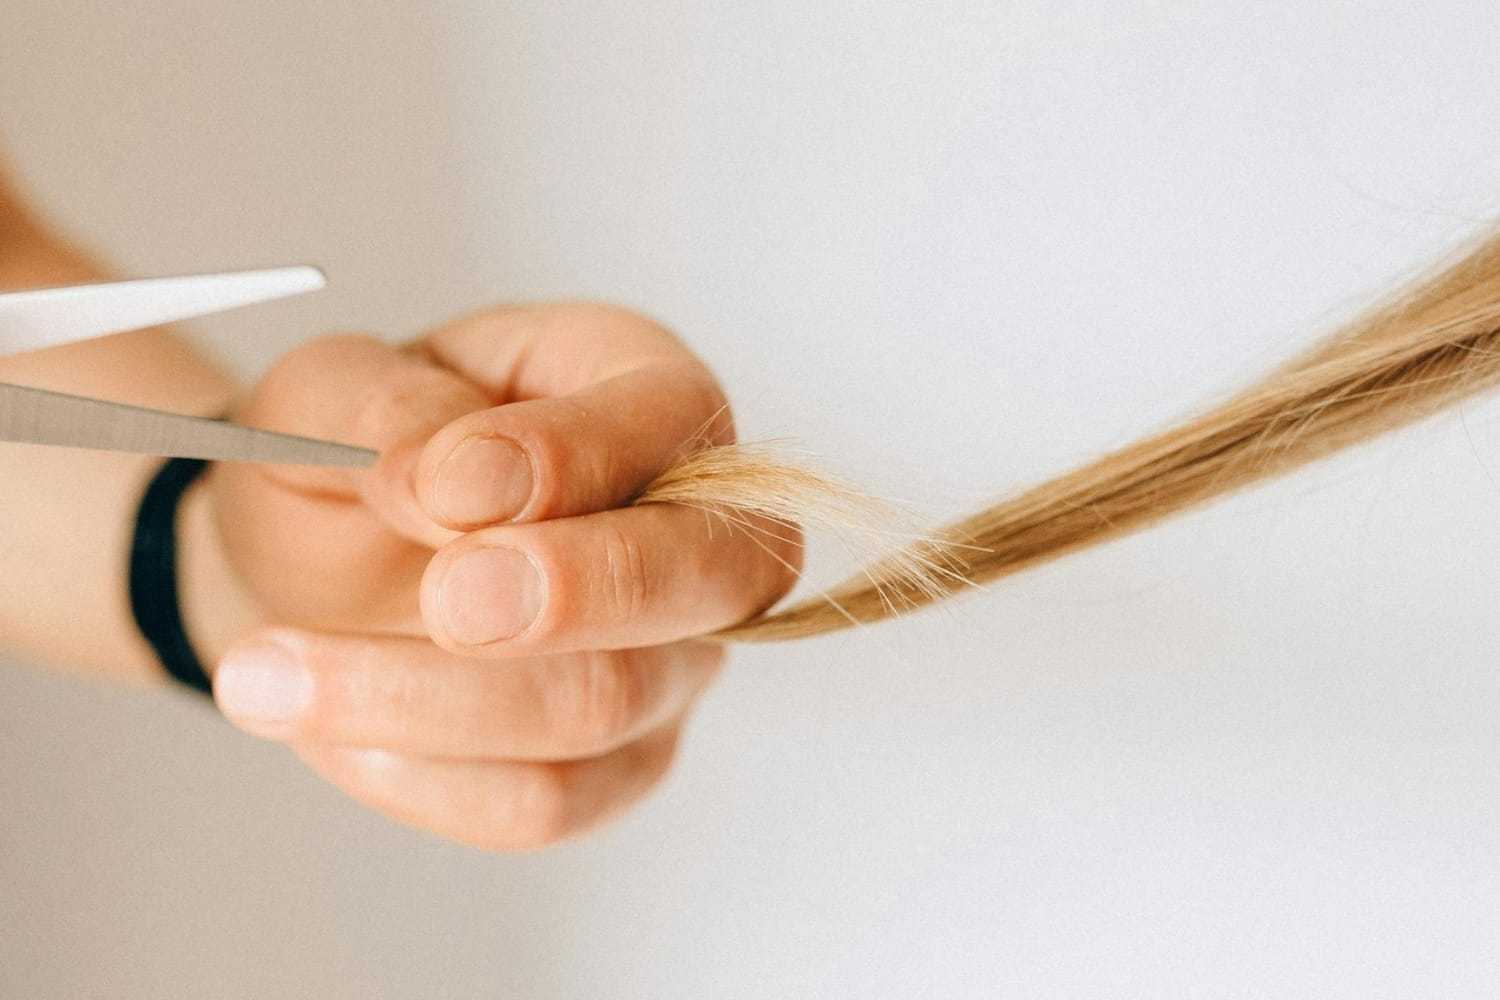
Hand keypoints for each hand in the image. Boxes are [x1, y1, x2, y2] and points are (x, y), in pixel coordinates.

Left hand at [200, 303, 802, 849]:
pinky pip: (546, 801)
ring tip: (265, 673)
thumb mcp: (331, 389)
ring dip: (424, 698)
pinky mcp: (620, 763)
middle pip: (705, 576)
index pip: (670, 415)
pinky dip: (418, 775)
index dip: (571, 456)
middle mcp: (691, 526)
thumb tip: (453, 480)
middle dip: (569, 593)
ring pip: (605, 702)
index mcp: (643, 387)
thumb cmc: (350, 453)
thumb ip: (391, 410)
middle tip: (443, 601)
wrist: (307, 564)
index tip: (444, 483)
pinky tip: (322, 728)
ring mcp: (674, 656)